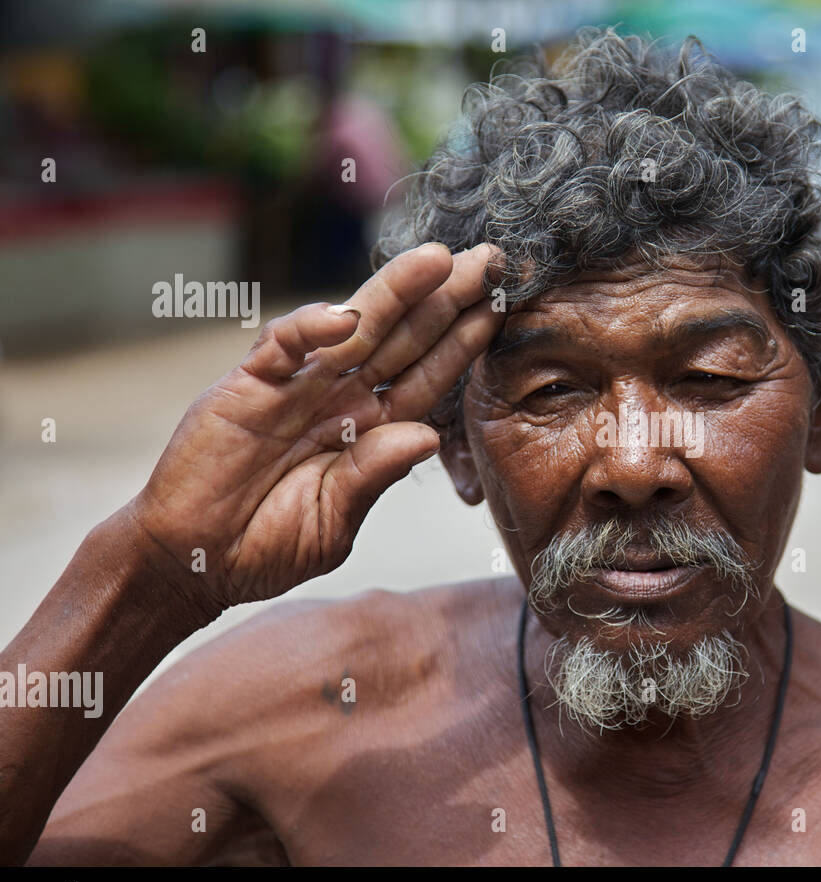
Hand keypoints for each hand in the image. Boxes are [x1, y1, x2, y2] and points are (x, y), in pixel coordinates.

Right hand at [126, 242, 502, 608]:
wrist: (194, 561)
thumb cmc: (268, 546)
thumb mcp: (334, 521)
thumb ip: (374, 476)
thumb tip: (426, 434)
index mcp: (373, 431)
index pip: (430, 376)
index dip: (464, 341)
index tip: (503, 307)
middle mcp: (343, 398)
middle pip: (404, 338)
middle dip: (446, 298)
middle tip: (491, 258)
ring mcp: (299, 386)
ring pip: (355, 327)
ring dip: (395, 292)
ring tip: (438, 260)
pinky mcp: (250, 383)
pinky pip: (286, 345)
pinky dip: (311, 327)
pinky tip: (346, 318)